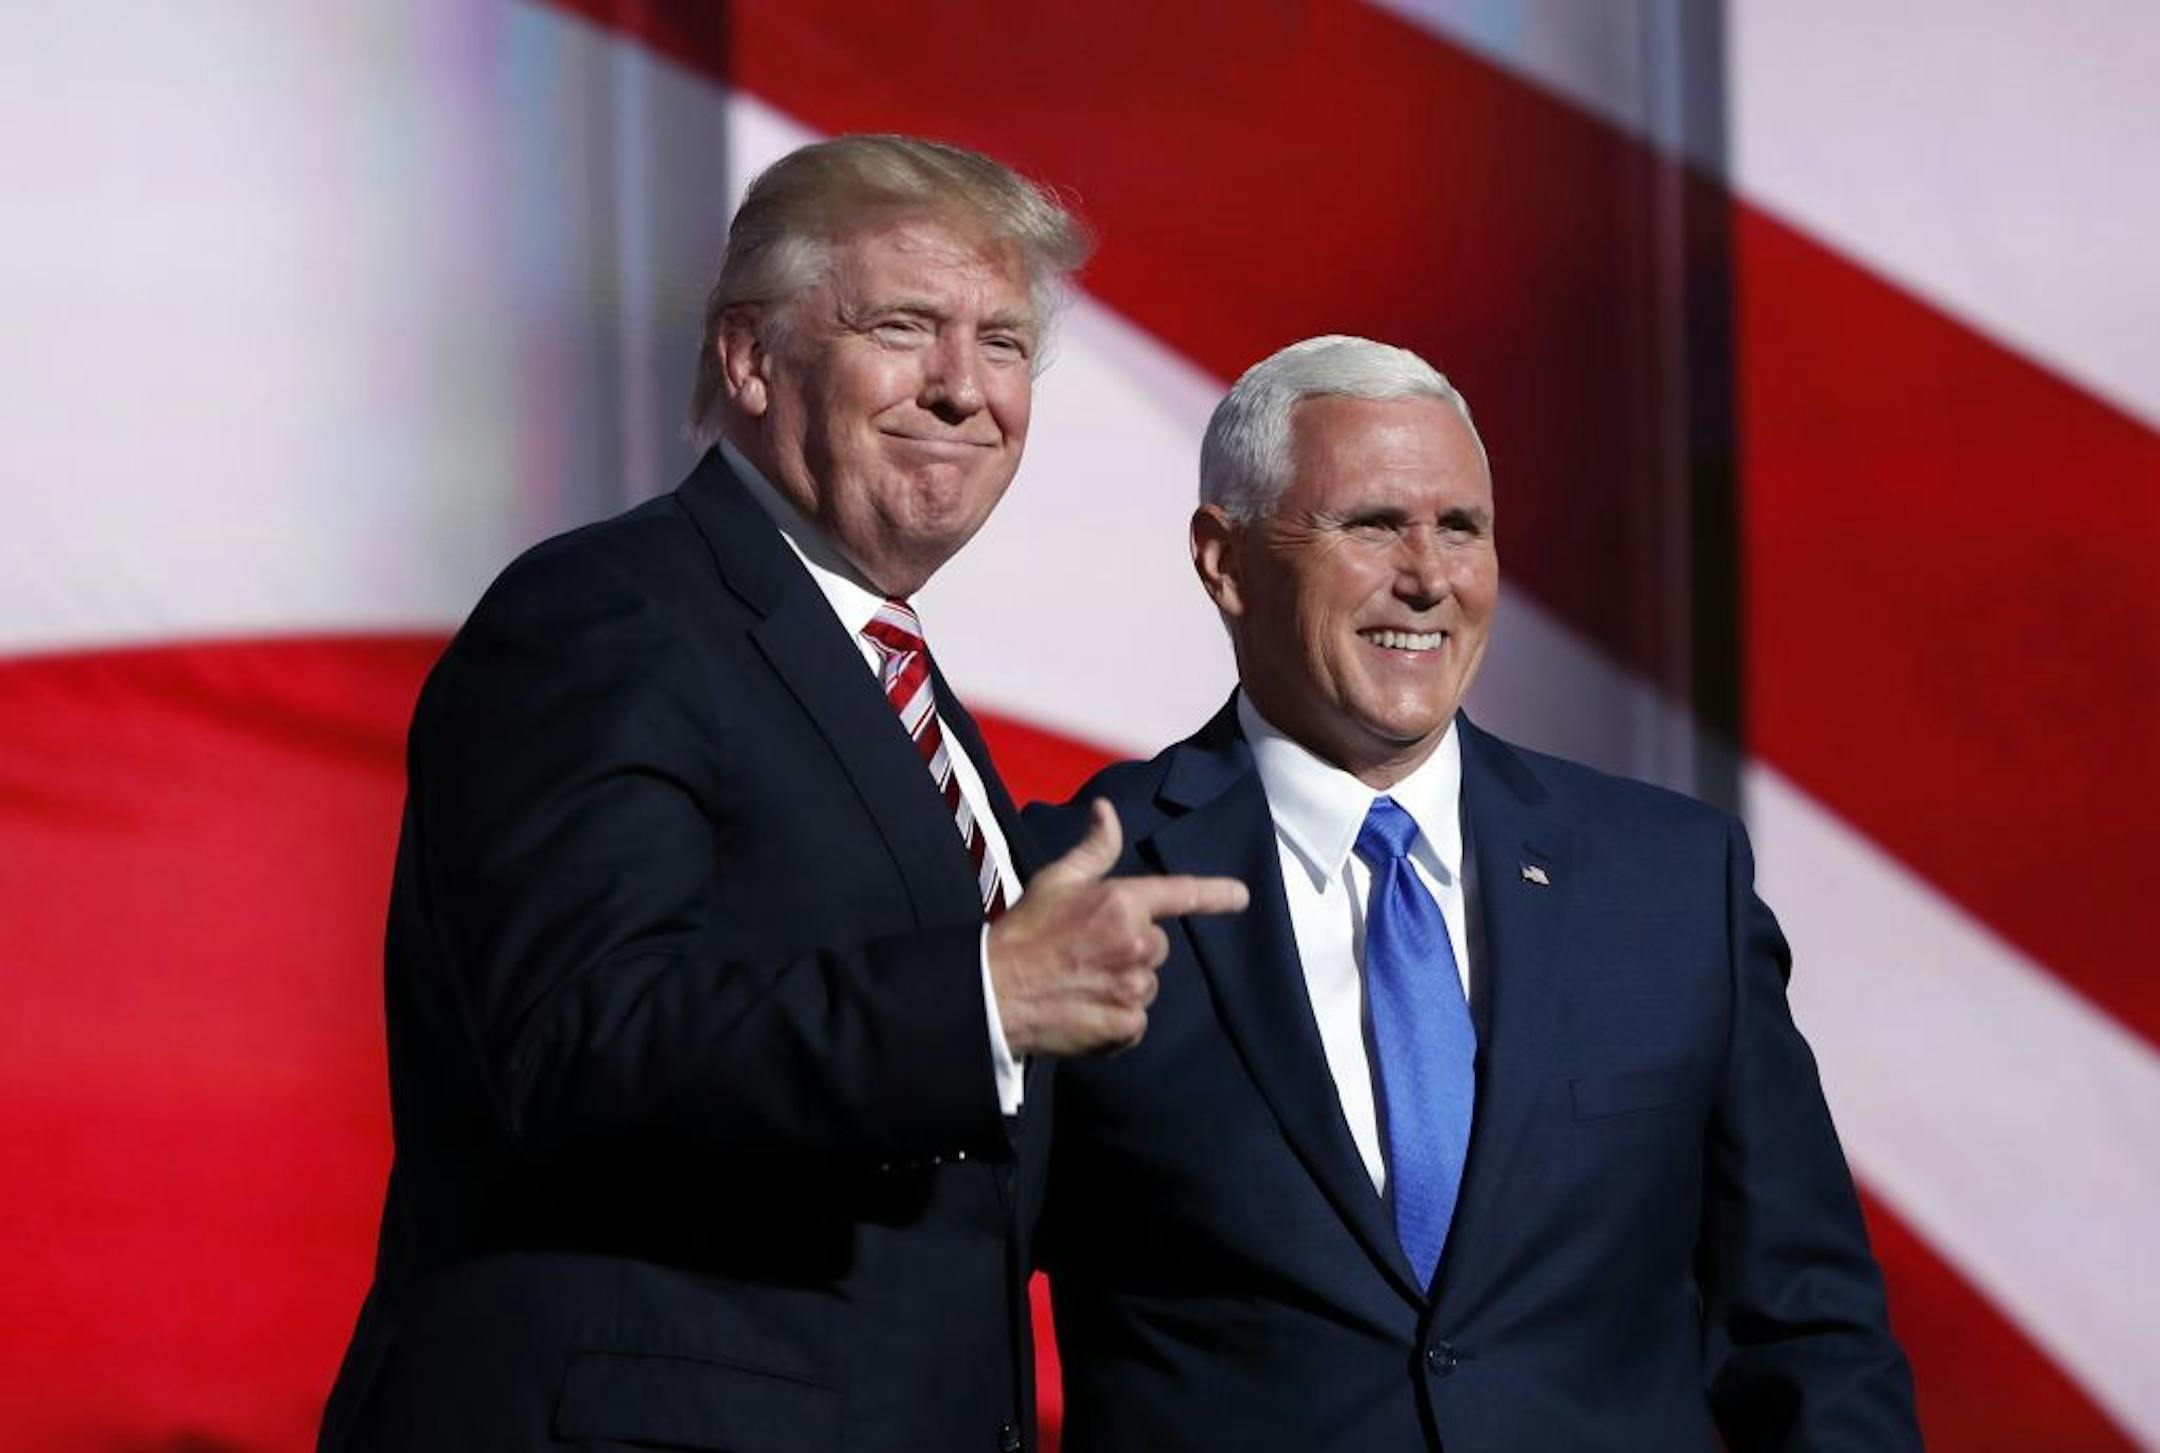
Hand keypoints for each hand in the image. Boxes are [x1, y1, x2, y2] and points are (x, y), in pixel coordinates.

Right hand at [989, 799, 1247, 1056]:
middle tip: (1090, 952)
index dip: (1217, 894)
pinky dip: (1116, 1021)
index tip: (1242, 896)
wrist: (994, 993)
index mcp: (1123, 902)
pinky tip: (1085, 1011)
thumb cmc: (1024, 933)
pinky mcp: (1125, 1026)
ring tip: (1083, 983)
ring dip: (1124, 985)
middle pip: (1158, 946)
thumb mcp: (1056, 881)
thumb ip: (1093, 848)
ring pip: (1147, 984)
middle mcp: (1136, 944)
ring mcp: (1133, 987)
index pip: (1182, 894)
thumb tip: (1107, 809)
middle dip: (1132, 948)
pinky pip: (1135, 1021)